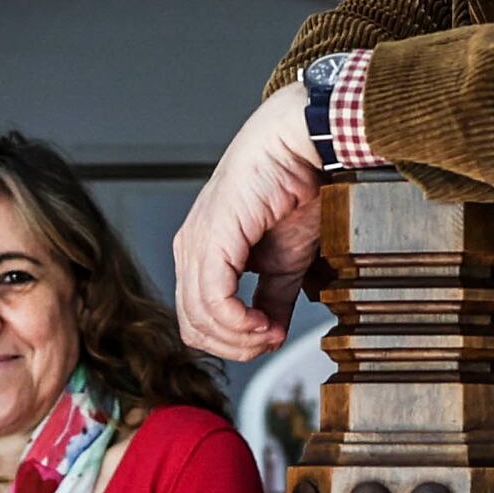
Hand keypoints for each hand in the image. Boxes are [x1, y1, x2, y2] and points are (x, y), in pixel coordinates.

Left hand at [172, 85, 325, 359]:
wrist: (302, 146)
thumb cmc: (294, 188)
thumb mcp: (286, 261)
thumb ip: (275, 300)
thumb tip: (271, 334)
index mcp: (203, 253)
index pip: (198, 320)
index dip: (233, 342)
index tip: (268, 338)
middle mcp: (191, 249)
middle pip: (193, 326)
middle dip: (235, 346)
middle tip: (268, 341)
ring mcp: (195, 244)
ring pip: (200, 319)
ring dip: (240, 337)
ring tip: (269, 331)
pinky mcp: (210, 239)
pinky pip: (213, 300)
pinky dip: (238, 322)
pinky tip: (261, 322)